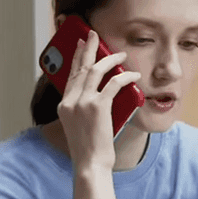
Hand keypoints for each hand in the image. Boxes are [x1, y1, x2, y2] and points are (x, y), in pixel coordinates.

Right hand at [56, 30, 141, 170]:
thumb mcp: (79, 126)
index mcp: (64, 105)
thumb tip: (100, 95)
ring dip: (110, 59)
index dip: (76, 58)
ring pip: (96, 70)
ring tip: (120, 54)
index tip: (81, 46)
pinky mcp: (98, 106)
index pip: (70, 75)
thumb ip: (83, 109)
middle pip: (80, 67)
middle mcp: (70, 101)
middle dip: (88, 48)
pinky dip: (125, 76)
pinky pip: (114, 84)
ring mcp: (83, 102)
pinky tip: (133, 74)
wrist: (90, 163)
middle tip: (93, 35)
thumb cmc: (89, 149)